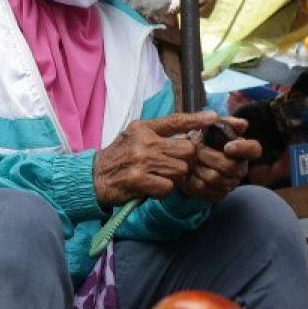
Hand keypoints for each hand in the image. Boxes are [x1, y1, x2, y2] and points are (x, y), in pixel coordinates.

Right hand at [92, 111, 217, 205]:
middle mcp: (143, 141)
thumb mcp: (134, 137)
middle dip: (187, 161)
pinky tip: (153, 188)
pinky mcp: (139, 179)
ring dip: (175, 178)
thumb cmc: (119, 157)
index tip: (213, 118)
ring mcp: (141, 160)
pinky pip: (168, 186)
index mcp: (144, 128)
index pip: (175, 121)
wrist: (94, 177)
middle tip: (177, 167)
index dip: (196, 119)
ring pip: (180, 170)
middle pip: (186, 150)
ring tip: (162, 178)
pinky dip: (164, 190)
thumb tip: (188, 137)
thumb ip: (158, 135)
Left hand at [182, 116, 262, 202]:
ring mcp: (229, 184)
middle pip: (230, 166)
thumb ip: (227, 123)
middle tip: (196, 148)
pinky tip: (187, 172)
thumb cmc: (204, 139)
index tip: (227, 146)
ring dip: (199, 167)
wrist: (186, 157)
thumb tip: (243, 124)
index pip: (254, 150)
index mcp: (243, 151)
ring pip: (215, 179)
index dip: (243, 149)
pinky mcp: (216, 195)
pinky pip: (204, 190)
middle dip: (210, 156)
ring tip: (189, 158)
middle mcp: (240, 169)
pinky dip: (192, 180)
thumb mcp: (213, 126)